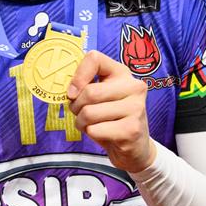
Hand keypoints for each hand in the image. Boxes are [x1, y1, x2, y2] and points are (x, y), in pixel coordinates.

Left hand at [66, 50, 154, 172]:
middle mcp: (134, 86)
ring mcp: (136, 108)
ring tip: (91, 124)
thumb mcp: (99, 96)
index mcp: (122, 73)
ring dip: (81, 122)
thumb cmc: (110, 118)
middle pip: (89, 92)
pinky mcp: (131, 129)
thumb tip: (70, 91)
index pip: (95, 58)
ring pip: (89, 112)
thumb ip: (85, 86)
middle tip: (80, 113)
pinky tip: (102, 134)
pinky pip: (94, 130)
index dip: (78, 75)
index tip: (72, 92)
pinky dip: (91, 134)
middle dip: (76, 106)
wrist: (134, 147)